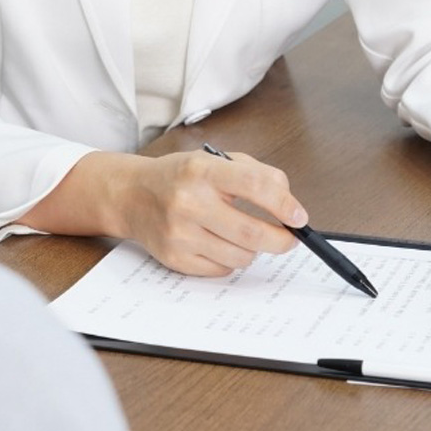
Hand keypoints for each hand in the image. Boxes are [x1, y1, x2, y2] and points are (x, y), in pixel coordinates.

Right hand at [114, 150, 304, 275]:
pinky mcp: (174, 258)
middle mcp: (189, 202)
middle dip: (280, 240)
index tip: (299, 217)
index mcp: (202, 170)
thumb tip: (289, 205)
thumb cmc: (179, 177)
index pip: (255, 185)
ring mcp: (180, 233)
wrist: (131, 195)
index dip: (284, 204)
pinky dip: (230, 260)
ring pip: (240, 256)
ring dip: (253, 250)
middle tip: (288, 238)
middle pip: (252, 232)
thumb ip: (254, 174)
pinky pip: (221, 270)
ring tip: (242, 235)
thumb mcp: (214, 160)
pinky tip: (218, 243)